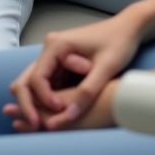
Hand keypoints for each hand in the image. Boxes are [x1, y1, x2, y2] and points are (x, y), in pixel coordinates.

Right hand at [4, 15, 139, 131]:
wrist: (129, 28)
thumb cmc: (119, 42)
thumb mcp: (107, 68)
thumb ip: (87, 92)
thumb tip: (67, 116)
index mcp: (56, 45)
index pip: (36, 79)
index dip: (44, 99)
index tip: (61, 110)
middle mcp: (49, 49)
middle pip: (25, 82)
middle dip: (28, 105)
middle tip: (36, 126)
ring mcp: (53, 58)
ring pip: (32, 86)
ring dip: (36, 104)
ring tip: (44, 124)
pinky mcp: (59, 66)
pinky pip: (45, 87)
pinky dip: (46, 101)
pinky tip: (56, 114)